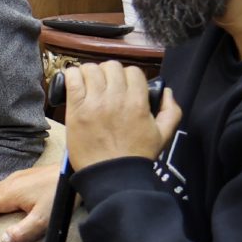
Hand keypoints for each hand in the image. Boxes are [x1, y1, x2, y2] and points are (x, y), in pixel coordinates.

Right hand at [0, 163, 59, 241]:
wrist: (78, 172)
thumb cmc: (61, 195)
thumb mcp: (44, 218)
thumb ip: (23, 232)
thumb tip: (4, 241)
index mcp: (8, 193)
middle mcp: (8, 183)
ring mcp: (16, 178)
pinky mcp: (25, 177)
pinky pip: (1, 190)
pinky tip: (5, 209)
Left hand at [63, 64, 182, 170]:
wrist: (112, 175)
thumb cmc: (136, 156)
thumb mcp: (163, 134)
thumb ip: (171, 110)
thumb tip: (166, 91)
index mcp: (138, 103)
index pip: (133, 71)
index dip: (128, 76)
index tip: (122, 87)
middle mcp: (116, 99)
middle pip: (111, 66)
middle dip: (108, 73)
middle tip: (104, 86)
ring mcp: (94, 103)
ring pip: (90, 69)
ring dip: (89, 73)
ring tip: (88, 85)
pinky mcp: (75, 110)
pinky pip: (71, 80)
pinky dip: (71, 76)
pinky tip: (74, 84)